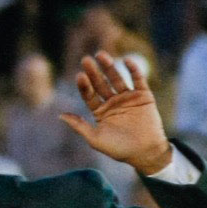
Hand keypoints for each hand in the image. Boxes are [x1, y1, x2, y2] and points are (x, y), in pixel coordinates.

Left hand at [64, 51, 172, 175]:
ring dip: (109, 66)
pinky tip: (126, 60)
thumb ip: (79, 126)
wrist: (146, 153)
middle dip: (93, 72)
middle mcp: (113, 102)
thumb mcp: (95, 139)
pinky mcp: (143, 96)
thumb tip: (60, 115)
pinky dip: (133, 69)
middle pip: (101, 83)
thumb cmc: (120, 149)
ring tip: (101, 54)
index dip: (84, 85)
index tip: (79, 76)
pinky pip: (138, 79)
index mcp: (100, 111)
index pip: (89, 94)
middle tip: (86, 60)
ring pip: (117, 78)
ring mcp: (128, 98)